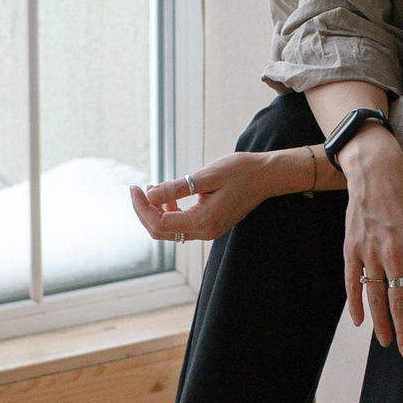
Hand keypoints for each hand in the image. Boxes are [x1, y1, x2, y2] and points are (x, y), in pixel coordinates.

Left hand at [129, 149, 305, 244]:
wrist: (267, 176)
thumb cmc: (240, 171)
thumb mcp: (206, 176)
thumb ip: (177, 188)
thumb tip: (149, 195)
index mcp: (203, 221)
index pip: (160, 223)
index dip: (142, 207)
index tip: (135, 187)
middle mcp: (205, 232)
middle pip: (160, 232)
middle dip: (144, 212)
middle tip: (136, 189)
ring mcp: (208, 231)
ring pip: (169, 231)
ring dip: (155, 213)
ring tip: (150, 191)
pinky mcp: (210, 226)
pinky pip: (181, 227)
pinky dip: (168, 214)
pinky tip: (168, 198)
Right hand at [338, 128, 402, 357]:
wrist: (376, 174)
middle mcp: (396, 253)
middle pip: (400, 301)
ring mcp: (371, 252)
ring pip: (376, 296)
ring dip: (381, 323)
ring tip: (386, 342)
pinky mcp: (352, 248)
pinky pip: (353, 282)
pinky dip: (355, 303)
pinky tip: (359, 321)